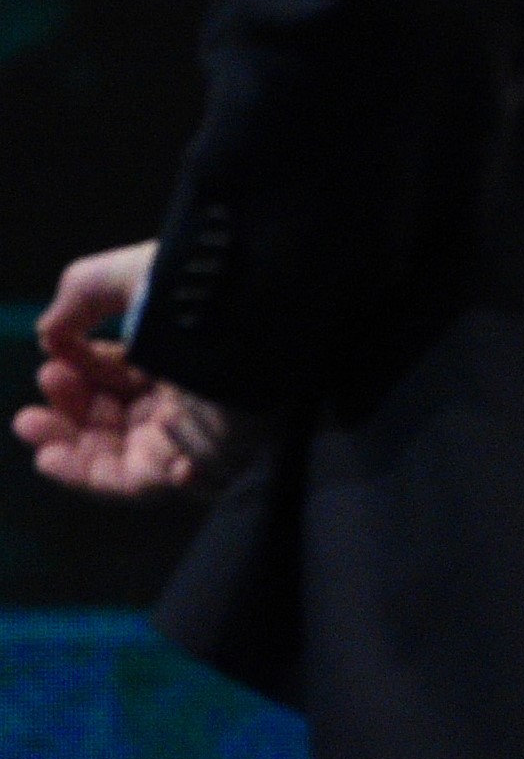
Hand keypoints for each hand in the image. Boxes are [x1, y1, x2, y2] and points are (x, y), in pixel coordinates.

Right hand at [14, 241, 243, 499]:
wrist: (259, 314)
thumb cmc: (204, 287)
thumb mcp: (137, 274)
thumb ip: (86, 294)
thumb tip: (48, 332)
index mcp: (186, 351)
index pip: (124, 374)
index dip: (82, 369)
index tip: (49, 359)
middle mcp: (193, 395)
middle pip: (118, 421)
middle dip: (66, 417)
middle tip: (28, 412)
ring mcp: (198, 431)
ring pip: (121, 457)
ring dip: (67, 450)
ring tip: (28, 430)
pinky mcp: (203, 460)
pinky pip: (144, 484)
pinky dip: (93, 477)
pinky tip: (52, 459)